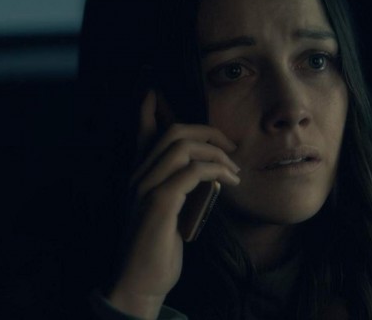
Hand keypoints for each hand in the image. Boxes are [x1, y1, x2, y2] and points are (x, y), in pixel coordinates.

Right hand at [107, 90, 239, 319]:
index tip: (154, 89)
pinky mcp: (159, 202)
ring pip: (183, 146)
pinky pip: (192, 171)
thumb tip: (204, 172)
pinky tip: (230, 181)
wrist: (141, 282)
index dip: (148, 109)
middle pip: (173, 132)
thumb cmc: (158, 248)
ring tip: (234, 168)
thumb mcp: (169, 212)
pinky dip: (216, 170)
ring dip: (216, 152)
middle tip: (231, 145)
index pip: (141, 133)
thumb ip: (179, 188)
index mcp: (138, 176)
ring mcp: (145, 187)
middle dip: (207, 131)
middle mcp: (137, 176)